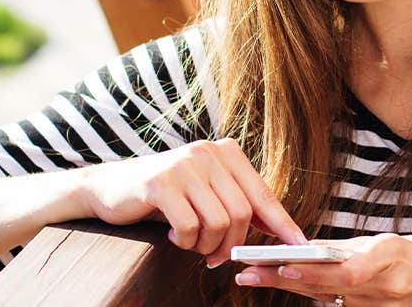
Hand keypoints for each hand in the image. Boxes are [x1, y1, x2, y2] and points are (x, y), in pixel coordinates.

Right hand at [77, 138, 306, 266]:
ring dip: (206, 245)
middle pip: (242, 213)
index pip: (264, 195)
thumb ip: (241, 205)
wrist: (111, 188)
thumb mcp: (208, 194)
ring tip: (191, 243)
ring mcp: (184, 165)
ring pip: (219, 222)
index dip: (283, 224)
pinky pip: (190, 226)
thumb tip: (282, 230)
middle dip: (232, 245)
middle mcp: (209, 152)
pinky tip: (174, 236)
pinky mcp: (161, 182)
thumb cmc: (167, 197)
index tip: (301, 247)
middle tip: (215, 259)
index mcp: (228, 152)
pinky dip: (185, 241)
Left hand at [233, 233, 411, 305]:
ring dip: (294, 288)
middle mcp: (382, 289)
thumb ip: (363, 249)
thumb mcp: (402, 244)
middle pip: (323, 287)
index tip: (279, 265)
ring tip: (260, 276)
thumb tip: (326, 248)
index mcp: (389, 260)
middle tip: (246, 273)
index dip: (307, 270)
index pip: (339, 269)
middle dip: (282, 279)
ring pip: (327, 301)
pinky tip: (299, 288)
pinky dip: (323, 299)